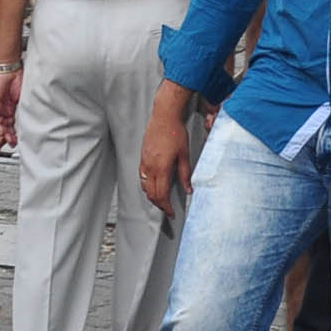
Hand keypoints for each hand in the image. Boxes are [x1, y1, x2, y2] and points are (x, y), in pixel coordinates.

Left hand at [0, 66, 21, 152]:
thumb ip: (24, 112)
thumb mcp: (24, 100)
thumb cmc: (17, 80)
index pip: (7, 129)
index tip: (9, 145)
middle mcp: (2, 111)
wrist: (10, 68)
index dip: (7, 138)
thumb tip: (30, 123)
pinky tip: (1, 134)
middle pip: (0, 131)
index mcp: (9, 111)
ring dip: (1, 137)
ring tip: (5, 144)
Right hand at [138, 88, 194, 213]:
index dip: (166, 207)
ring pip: (145, 187)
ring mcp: (144, 163)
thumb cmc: (175, 133)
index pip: (161, 195)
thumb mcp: (185, 155)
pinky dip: (147, 186)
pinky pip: (142, 178)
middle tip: (168, 210)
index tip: (171, 213)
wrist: (164, 117)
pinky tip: (154, 186)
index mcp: (162, 168)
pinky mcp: (142, 159)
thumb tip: (189, 189)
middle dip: (159, 204)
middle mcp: (150, 168)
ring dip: (152, 196)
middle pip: (151, 194)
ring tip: (162, 200)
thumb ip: (185, 174)